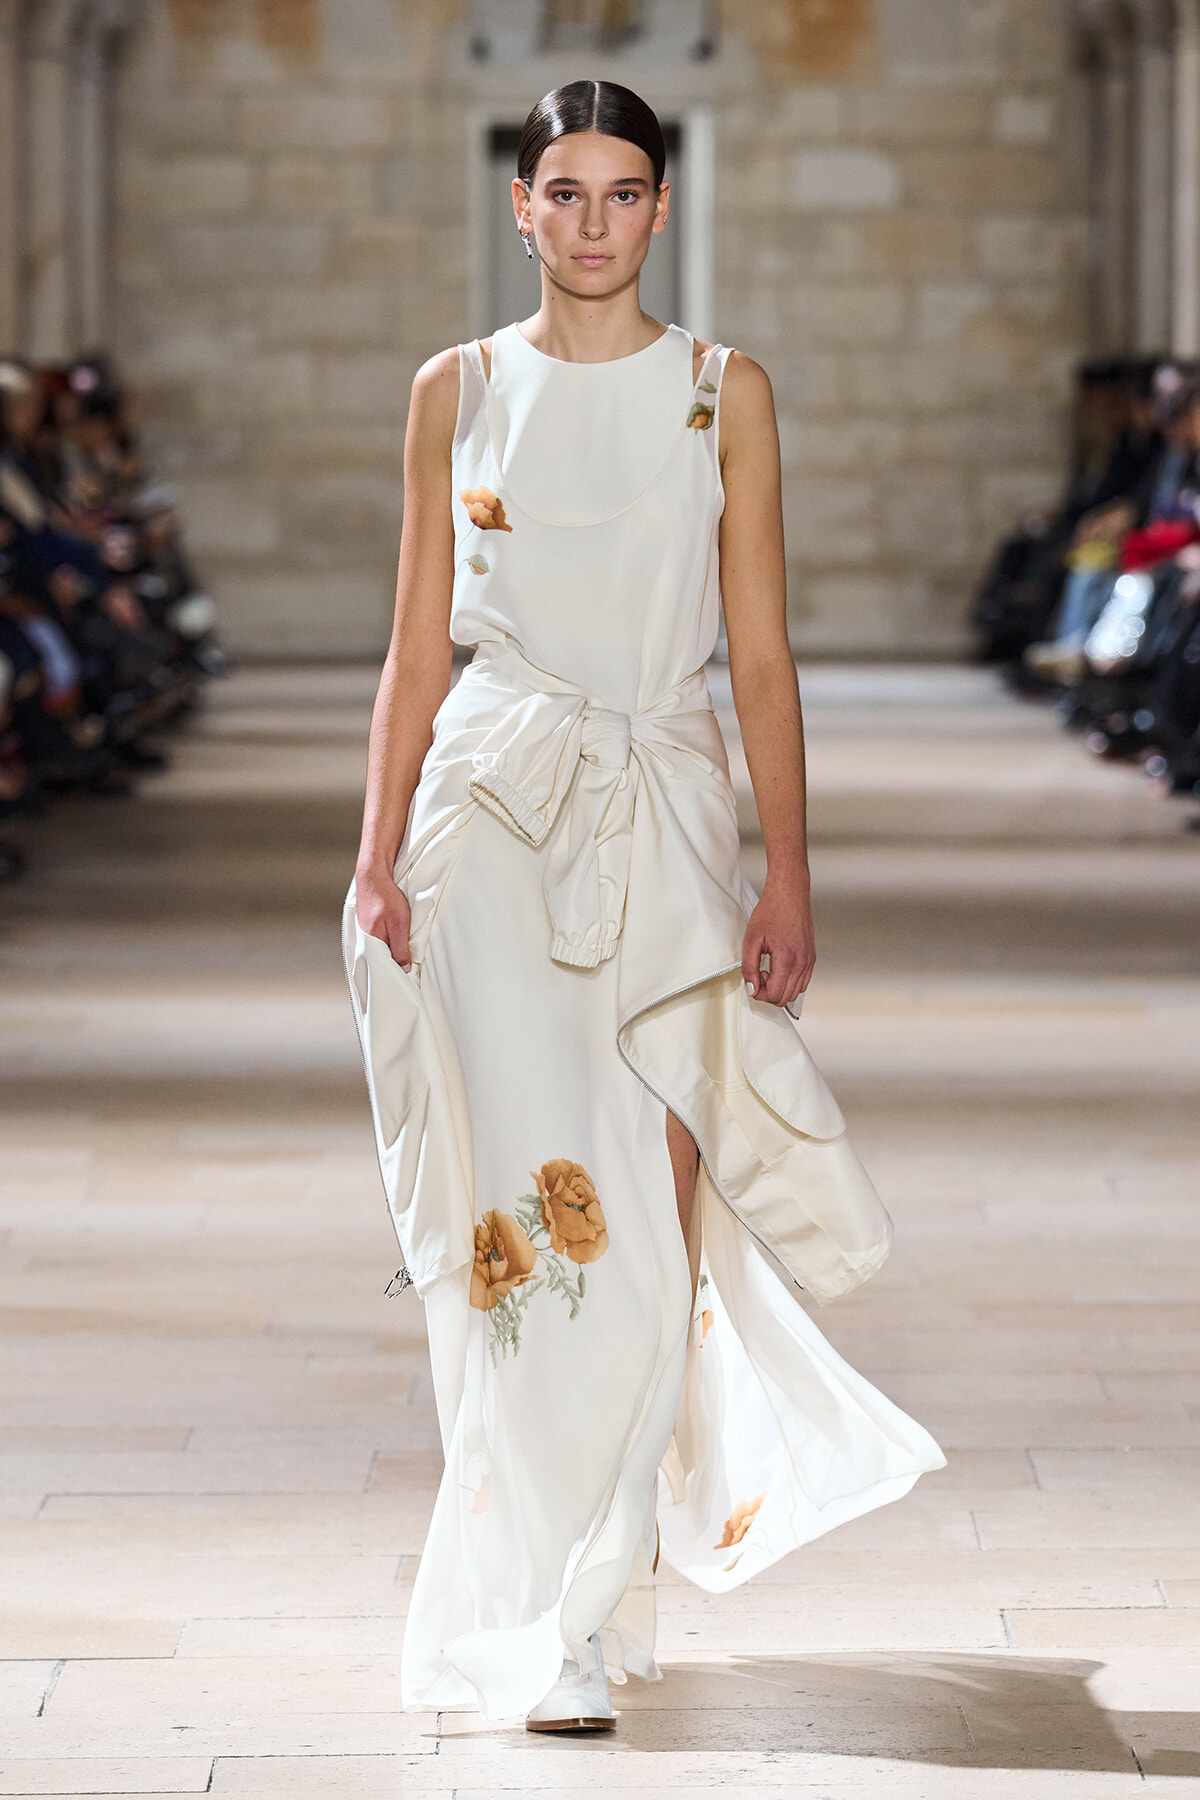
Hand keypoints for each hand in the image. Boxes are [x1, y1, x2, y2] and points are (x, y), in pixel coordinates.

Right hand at [355, 863, 412, 968]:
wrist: (373, 877)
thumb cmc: (385, 897)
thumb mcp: (399, 924)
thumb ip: (400, 948)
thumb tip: (404, 968)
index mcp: (371, 944)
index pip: (384, 968)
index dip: (398, 972)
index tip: (411, 974)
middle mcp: (365, 941)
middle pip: (384, 960)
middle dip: (397, 961)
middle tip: (410, 958)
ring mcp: (366, 934)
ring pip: (384, 949)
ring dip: (395, 949)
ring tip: (404, 944)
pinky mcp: (369, 928)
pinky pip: (382, 940)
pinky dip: (390, 940)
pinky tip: (396, 935)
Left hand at [741, 876, 814, 1006]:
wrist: (789, 895)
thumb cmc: (771, 911)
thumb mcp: (751, 939)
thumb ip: (749, 967)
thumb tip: (751, 988)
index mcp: (787, 958)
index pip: (775, 994)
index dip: (759, 994)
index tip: (752, 982)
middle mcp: (802, 962)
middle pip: (786, 997)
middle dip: (769, 993)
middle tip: (758, 976)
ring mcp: (809, 960)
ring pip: (796, 992)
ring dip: (780, 988)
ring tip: (768, 971)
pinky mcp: (812, 957)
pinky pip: (803, 982)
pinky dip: (790, 983)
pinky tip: (779, 969)